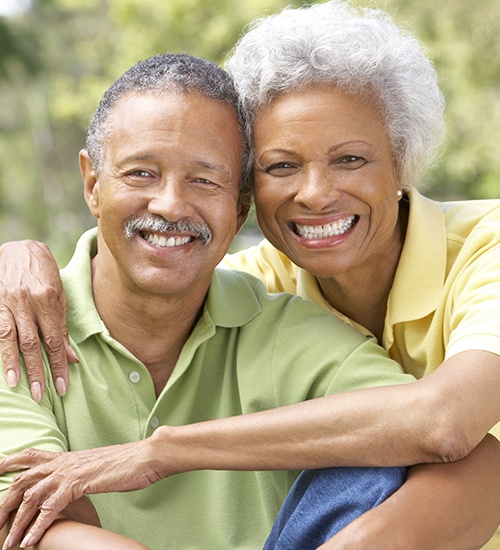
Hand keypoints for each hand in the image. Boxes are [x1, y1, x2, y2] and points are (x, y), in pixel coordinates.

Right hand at [0, 240, 77, 401]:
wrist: (19, 248)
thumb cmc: (44, 273)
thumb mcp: (59, 295)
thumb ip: (62, 327)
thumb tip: (70, 358)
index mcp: (47, 299)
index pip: (55, 340)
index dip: (58, 364)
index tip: (62, 387)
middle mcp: (26, 301)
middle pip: (32, 343)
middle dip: (37, 371)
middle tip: (41, 395)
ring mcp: (6, 301)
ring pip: (9, 338)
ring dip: (12, 364)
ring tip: (16, 385)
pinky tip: (0, 365)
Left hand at [0, 442, 166, 548]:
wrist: (147, 455)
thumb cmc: (129, 462)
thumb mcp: (99, 466)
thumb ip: (82, 473)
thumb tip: (77, 482)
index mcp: (69, 456)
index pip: (32, 456)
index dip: (11, 462)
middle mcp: (65, 461)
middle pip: (23, 479)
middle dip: (4, 502)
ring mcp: (71, 471)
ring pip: (31, 496)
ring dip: (17, 522)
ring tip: (10, 542)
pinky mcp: (79, 483)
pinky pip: (50, 507)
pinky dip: (37, 526)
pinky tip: (30, 541)